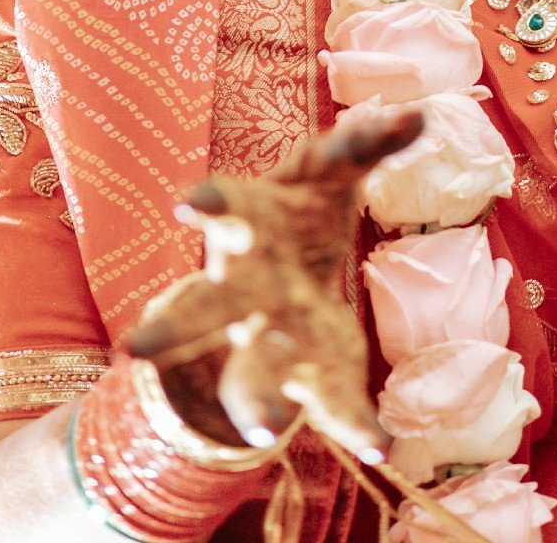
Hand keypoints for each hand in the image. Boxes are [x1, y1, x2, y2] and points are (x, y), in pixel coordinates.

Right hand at [126, 107, 421, 453]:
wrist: (287, 279)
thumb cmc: (299, 212)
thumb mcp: (327, 175)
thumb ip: (366, 147)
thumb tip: (418, 112)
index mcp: (246, 228)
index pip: (225, 211)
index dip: (209, 205)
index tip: (188, 205)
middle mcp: (245, 291)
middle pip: (203, 311)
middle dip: (173, 329)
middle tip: (137, 350)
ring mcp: (272, 339)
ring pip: (250, 375)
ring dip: (254, 400)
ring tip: (262, 429)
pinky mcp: (312, 369)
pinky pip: (331, 400)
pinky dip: (357, 423)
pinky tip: (382, 445)